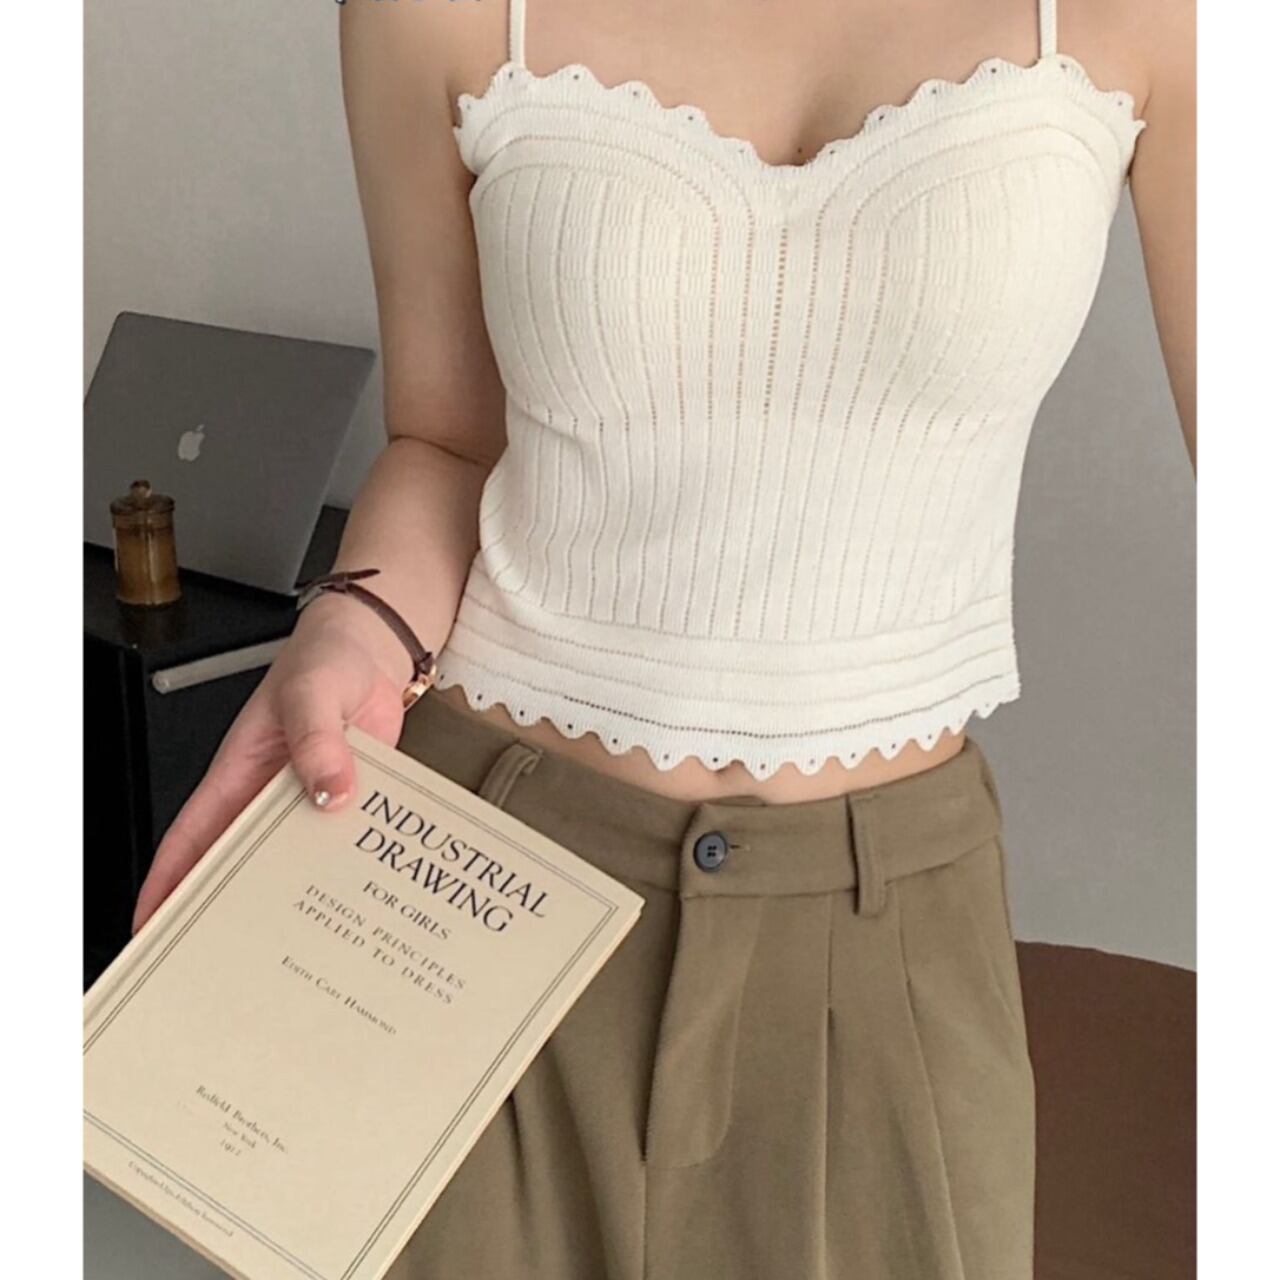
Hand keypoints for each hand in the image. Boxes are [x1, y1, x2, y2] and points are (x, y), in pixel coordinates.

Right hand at [130, 592, 414, 934]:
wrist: (375, 651)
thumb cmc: (326, 660)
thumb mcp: (313, 693)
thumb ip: (318, 739)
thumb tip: (331, 789)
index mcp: (240, 772)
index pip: (195, 837)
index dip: (170, 882)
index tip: (151, 927)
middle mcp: (272, 794)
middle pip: (244, 861)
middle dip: (235, 908)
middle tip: (235, 963)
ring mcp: (312, 800)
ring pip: (299, 858)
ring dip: (304, 892)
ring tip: (308, 944)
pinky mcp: (351, 800)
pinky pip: (345, 840)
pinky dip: (352, 865)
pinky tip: (366, 893)